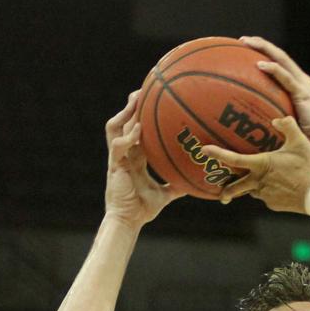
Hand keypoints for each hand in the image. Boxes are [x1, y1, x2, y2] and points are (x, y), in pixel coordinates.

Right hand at [104, 91, 183, 227]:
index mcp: (135, 158)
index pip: (138, 130)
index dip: (143, 116)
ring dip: (125, 113)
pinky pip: (118, 145)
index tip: (154, 101)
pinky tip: (138, 130)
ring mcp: (117, 158)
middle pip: (124, 122)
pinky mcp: (114, 165)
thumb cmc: (142, 209)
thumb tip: (195, 182)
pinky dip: (128, 137)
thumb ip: (176, 186)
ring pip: (115, 127)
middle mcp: (125, 154)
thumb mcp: (165, 194)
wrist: (128, 221)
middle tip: (145, 89)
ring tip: (136, 99)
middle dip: (132, 106)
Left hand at [199, 116, 309, 211]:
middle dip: (226, 190)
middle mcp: (259, 182)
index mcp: (262, 165)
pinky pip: (267, 198)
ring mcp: (266, 196)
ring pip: (253, 191)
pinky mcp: (275, 205)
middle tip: (221, 192)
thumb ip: (288, 126)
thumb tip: (277, 118)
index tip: (205, 150)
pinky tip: (280, 189)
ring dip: (252, 188)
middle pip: (235, 187)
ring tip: (259, 184)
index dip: (218, 153)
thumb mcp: (302, 142)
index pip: (234, 158)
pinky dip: (269, 193)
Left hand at [240, 36, 309, 151]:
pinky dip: (273, 69)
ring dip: (264, 49)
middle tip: (242, 40)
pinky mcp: (303, 93)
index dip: (265, 53)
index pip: (280, 63)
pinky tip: (259, 65)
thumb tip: (256, 122)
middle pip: (279, 55)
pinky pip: (286, 78)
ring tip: (246, 43)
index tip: (246, 49)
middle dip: (261, 45)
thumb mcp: (290, 123)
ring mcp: (302, 85)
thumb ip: (277, 117)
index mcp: (298, 84)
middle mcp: (301, 80)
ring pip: (282, 60)